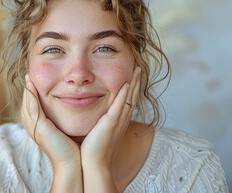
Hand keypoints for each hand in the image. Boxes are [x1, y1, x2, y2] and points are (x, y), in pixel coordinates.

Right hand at [21, 75, 80, 168]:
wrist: (74, 162)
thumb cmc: (73, 148)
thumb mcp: (64, 129)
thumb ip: (61, 119)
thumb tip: (68, 107)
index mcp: (38, 128)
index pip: (31, 107)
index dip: (31, 94)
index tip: (33, 81)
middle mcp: (33, 128)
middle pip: (26, 104)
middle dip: (27, 90)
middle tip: (28, 76)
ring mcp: (34, 128)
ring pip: (27, 104)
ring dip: (27, 90)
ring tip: (28, 77)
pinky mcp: (40, 128)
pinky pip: (32, 108)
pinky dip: (31, 96)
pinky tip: (31, 86)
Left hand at [80, 66, 140, 189]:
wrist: (93, 164)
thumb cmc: (92, 150)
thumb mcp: (97, 132)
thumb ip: (98, 122)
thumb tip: (94, 116)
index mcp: (118, 121)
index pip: (127, 100)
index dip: (131, 88)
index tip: (132, 75)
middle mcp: (121, 120)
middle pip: (132, 96)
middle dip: (136, 81)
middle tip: (138, 68)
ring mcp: (118, 121)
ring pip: (129, 98)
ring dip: (133, 83)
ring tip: (136, 70)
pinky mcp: (111, 123)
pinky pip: (120, 105)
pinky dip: (124, 94)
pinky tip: (126, 83)